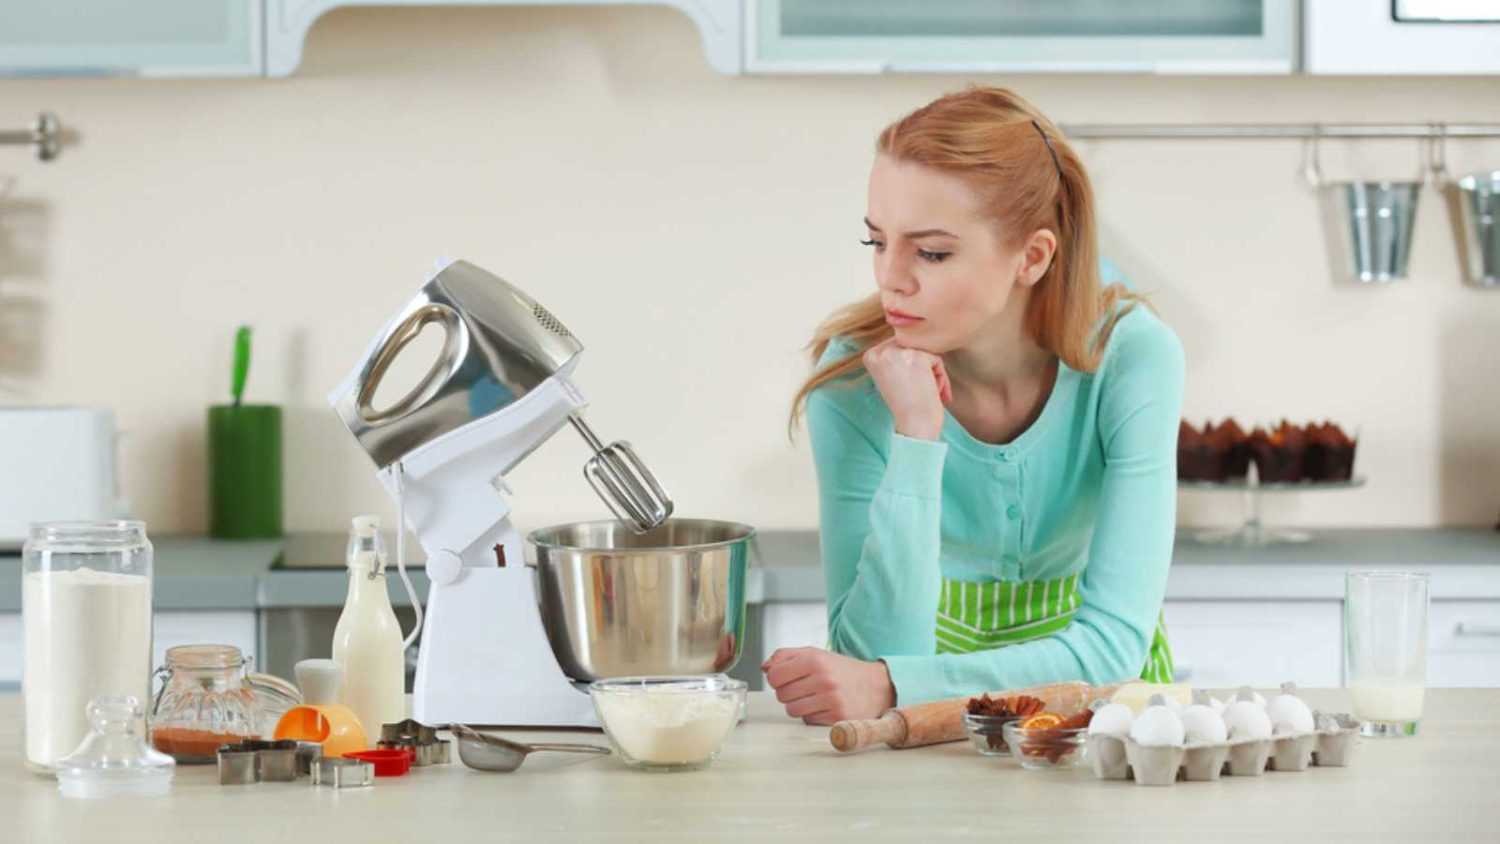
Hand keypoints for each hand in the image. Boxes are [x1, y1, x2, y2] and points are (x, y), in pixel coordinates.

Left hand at [761, 647, 895, 724]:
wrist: (876, 686)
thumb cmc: (841, 670)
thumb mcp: (815, 654)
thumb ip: (786, 656)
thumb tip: (764, 668)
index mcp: (815, 659)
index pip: (774, 675)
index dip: (777, 678)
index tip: (786, 678)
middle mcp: (823, 679)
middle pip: (781, 695)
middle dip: (789, 692)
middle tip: (805, 688)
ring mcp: (831, 700)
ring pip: (792, 710)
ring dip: (799, 706)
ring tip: (814, 697)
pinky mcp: (837, 718)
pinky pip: (808, 720)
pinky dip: (813, 715)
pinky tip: (825, 707)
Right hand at [862, 338, 951, 440]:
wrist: (914, 426)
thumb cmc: (907, 406)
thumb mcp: (892, 376)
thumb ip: (896, 356)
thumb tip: (912, 337)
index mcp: (870, 355)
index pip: (900, 346)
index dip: (912, 366)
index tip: (913, 387)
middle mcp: (880, 351)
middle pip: (913, 346)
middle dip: (924, 367)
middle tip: (926, 390)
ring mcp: (897, 353)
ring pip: (926, 351)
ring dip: (933, 372)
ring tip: (931, 392)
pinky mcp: (916, 357)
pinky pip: (936, 359)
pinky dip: (940, 376)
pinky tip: (935, 393)